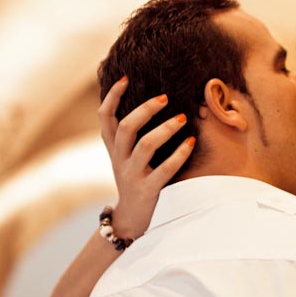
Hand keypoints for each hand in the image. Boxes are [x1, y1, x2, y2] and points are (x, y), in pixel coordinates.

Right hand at [98, 77, 194, 238]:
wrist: (131, 219)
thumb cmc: (135, 178)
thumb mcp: (126, 155)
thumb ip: (131, 133)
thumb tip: (148, 101)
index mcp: (113, 147)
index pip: (104, 117)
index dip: (112, 96)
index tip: (125, 77)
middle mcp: (119, 158)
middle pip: (126, 127)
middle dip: (145, 109)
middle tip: (165, 98)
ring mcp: (132, 175)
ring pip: (145, 145)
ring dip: (165, 129)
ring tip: (183, 118)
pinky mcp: (148, 190)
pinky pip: (164, 169)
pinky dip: (179, 154)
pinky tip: (191, 142)